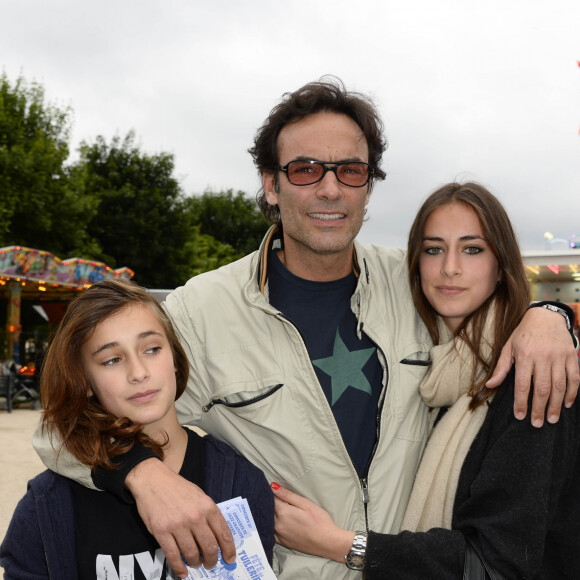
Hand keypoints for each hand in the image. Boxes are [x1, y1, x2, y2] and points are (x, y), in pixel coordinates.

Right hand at [126, 458, 234, 578]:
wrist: (152, 479)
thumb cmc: (178, 488)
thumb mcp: (199, 495)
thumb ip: (208, 514)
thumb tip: (217, 536)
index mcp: (208, 506)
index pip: (223, 533)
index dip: (229, 550)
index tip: (230, 559)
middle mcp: (195, 516)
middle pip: (209, 547)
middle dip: (212, 560)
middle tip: (211, 564)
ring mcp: (177, 525)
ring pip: (192, 554)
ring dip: (196, 563)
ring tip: (196, 563)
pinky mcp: (161, 531)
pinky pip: (173, 556)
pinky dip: (179, 568)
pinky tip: (183, 573)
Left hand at [271, 482, 353, 563]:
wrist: (328, 542)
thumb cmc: (320, 521)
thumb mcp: (306, 503)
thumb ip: (288, 495)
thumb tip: (273, 487)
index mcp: (283, 512)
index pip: (270, 498)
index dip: (272, 492)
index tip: (275, 489)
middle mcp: (277, 524)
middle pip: (267, 509)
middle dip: (270, 502)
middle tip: (279, 499)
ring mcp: (279, 535)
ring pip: (268, 520)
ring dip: (270, 514)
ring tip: (282, 510)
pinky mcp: (282, 543)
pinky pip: (271, 532)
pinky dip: (272, 525)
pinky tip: (280, 522)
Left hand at [486, 307, 578, 426]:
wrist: (546, 316)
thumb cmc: (524, 334)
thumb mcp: (508, 347)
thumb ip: (501, 368)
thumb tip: (489, 385)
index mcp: (524, 356)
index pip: (522, 384)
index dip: (521, 402)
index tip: (520, 416)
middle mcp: (542, 357)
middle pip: (542, 388)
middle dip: (539, 408)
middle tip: (537, 423)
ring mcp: (559, 357)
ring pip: (559, 386)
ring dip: (556, 405)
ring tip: (552, 419)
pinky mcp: (571, 356)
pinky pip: (574, 378)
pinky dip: (572, 392)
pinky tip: (566, 403)